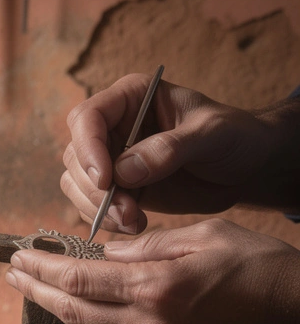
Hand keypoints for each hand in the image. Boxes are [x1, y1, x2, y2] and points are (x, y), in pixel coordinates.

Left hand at [5, 219, 299, 323]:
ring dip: (56, 311)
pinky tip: (76, 313)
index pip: (79, 280)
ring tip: (35, 290)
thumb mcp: (207, 235)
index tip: (19, 255)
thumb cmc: (264, 269)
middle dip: (35, 290)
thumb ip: (149, 245)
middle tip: (12, 273)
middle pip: (72, 310)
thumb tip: (106, 253)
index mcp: (157, 288)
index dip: (41, 268)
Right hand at [62, 74, 293, 234]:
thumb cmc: (235, 136)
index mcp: (131, 98)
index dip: (88, 147)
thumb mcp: (212, 133)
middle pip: (76, 155)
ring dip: (98, 208)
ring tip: (133, 221)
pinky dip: (106, 220)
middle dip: (95, 188)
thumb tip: (123, 170)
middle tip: (125, 210)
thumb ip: (170, 148)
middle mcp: (113, 126)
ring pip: (76, 183)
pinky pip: (91, 205)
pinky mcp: (117, 187)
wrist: (248, 166)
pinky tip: (135, 224)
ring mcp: (111, 158)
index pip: (87, 117)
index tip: (106, 179)